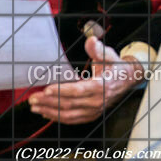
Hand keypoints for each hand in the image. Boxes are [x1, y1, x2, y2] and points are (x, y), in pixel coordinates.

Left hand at [29, 36, 143, 124]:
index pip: (79, 90)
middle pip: (70, 104)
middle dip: (49, 101)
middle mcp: (98, 100)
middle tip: (33, 98)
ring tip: (35, 106)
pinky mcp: (91, 115)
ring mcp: (95, 110)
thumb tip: (91, 40)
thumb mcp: (109, 55)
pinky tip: (46, 113)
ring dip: (49, 111)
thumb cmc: (115, 67)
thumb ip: (98, 49)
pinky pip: (72, 119)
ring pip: (68, 114)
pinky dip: (57, 117)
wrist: (127, 80)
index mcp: (103, 85)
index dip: (62, 91)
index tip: (47, 89)